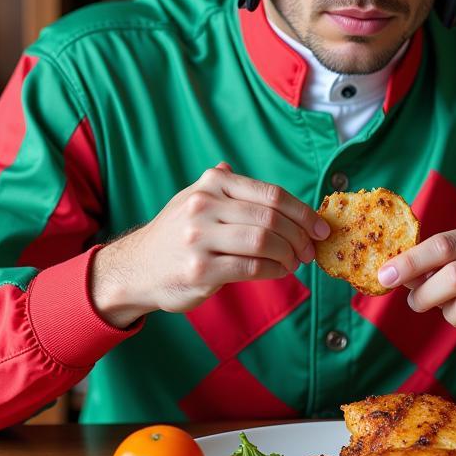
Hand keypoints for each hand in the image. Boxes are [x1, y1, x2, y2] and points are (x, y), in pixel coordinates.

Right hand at [91, 164, 329, 327]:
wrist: (135, 268)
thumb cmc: (176, 234)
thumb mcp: (196, 198)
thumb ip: (231, 191)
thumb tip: (274, 194)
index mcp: (211, 184)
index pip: (271, 194)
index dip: (302, 212)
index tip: (320, 227)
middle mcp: (204, 205)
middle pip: (272, 218)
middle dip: (300, 236)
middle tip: (310, 249)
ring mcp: (199, 238)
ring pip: (264, 242)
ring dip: (289, 254)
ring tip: (294, 261)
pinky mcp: (200, 269)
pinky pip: (252, 268)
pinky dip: (274, 270)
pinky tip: (278, 271)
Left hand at [377, 221, 455, 361]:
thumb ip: (434, 269)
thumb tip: (394, 271)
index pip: (442, 241)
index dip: (410, 257)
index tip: (384, 272)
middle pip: (448, 260)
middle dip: (414, 275)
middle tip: (394, 288)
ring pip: (455, 287)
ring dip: (431, 300)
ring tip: (428, 305)